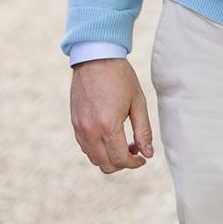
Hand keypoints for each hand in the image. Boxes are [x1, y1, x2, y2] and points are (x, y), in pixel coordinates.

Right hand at [71, 58, 153, 173]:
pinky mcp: (74, 123)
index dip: (134, 163)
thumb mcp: (138, 102)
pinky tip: (109, 137)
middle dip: (122, 163)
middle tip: (135, 150)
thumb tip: (148, 153)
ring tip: (123, 143)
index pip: (120, 159)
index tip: (143, 158)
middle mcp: (90, 131)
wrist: (95, 58)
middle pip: (105, 164)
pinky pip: (85, 147)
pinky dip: (97, 150)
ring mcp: (80, 128)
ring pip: (93, 158)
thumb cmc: (121, 78)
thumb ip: (143, 131)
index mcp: (108, 126)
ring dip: (109, 158)